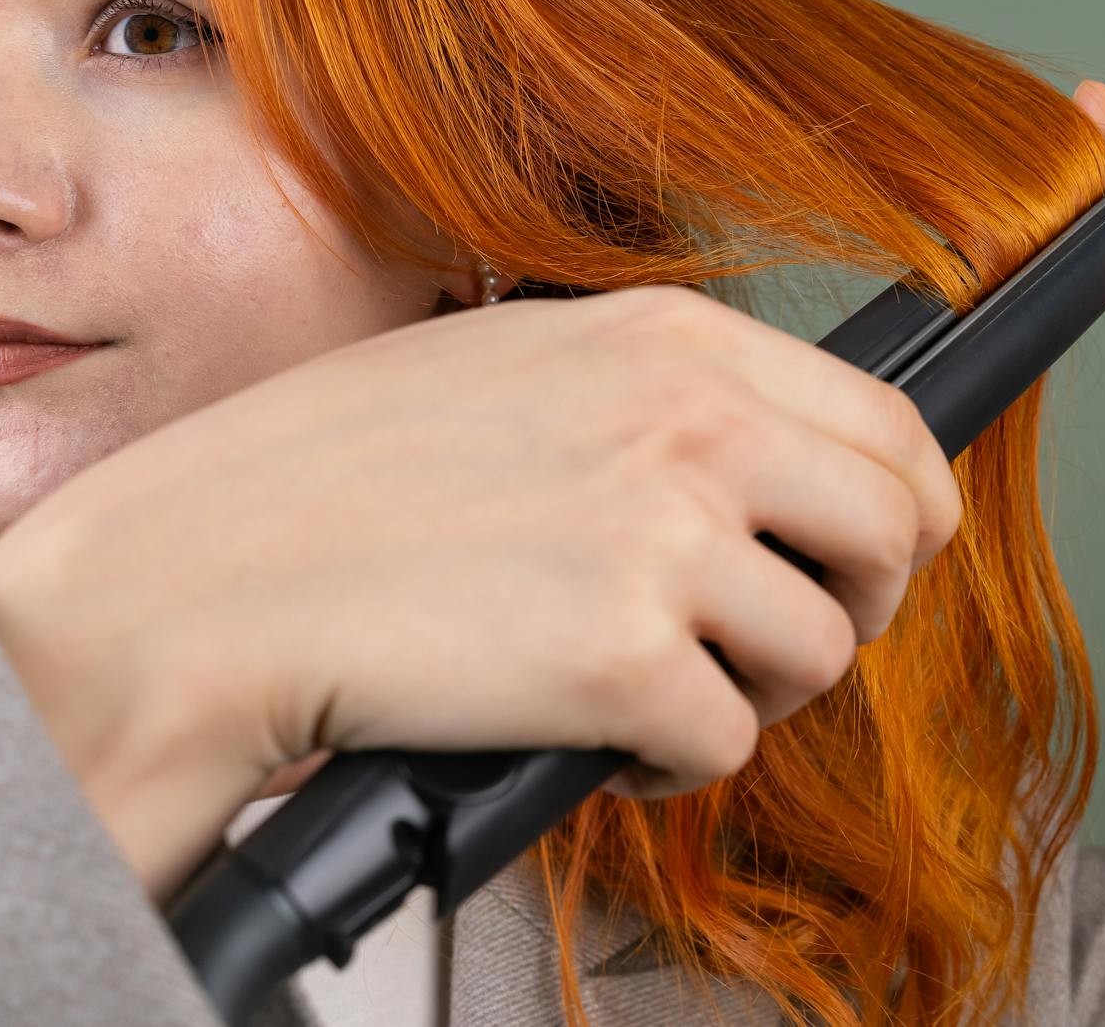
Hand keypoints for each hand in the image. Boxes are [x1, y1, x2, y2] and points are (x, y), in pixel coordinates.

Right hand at [0, 286, 962, 899]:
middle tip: (784, 635)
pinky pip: (727, 741)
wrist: (201, 576)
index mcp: (675, 341)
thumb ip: (663, 393)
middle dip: (856, 601)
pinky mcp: (626, 660)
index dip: (903, 507)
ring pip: (822, 650)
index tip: (876, 550)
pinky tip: (600, 737)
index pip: (890, 422)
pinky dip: (672, 762)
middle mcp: (694, 423)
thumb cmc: (331, 476)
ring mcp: (667, 538)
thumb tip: (773, 451)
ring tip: (661, 684)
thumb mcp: (524, 364)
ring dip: (754, 689)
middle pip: (895, 533)